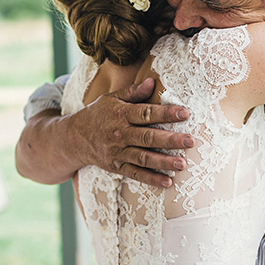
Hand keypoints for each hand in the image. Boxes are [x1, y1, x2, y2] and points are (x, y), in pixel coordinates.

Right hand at [68, 78, 194, 187]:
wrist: (74, 138)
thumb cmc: (98, 114)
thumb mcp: (111, 98)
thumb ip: (133, 92)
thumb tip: (152, 82)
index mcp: (121, 114)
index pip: (146, 113)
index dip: (166, 113)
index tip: (185, 113)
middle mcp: (120, 134)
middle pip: (148, 137)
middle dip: (170, 140)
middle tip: (190, 141)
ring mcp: (118, 152)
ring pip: (143, 158)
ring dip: (164, 162)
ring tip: (182, 164)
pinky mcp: (117, 167)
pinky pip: (136, 174)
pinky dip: (152, 179)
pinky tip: (168, 182)